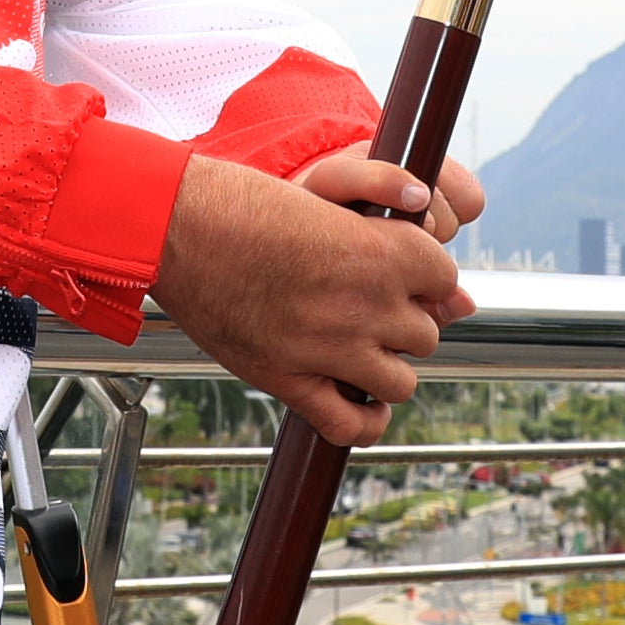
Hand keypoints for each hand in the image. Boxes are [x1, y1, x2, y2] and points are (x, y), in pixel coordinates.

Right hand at [150, 156, 473, 447]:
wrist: (178, 225)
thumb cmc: (245, 203)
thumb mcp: (329, 201)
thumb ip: (385, 239)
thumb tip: (446, 281)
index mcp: (381, 251)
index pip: (444, 280)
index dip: (423, 279)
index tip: (400, 277)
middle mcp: (365, 302)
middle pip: (426, 334)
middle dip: (404, 324)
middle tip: (371, 311)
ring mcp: (329, 346)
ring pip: (401, 382)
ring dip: (386, 370)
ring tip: (360, 351)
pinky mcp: (289, 379)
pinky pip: (351, 424)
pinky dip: (363, 421)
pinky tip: (357, 402)